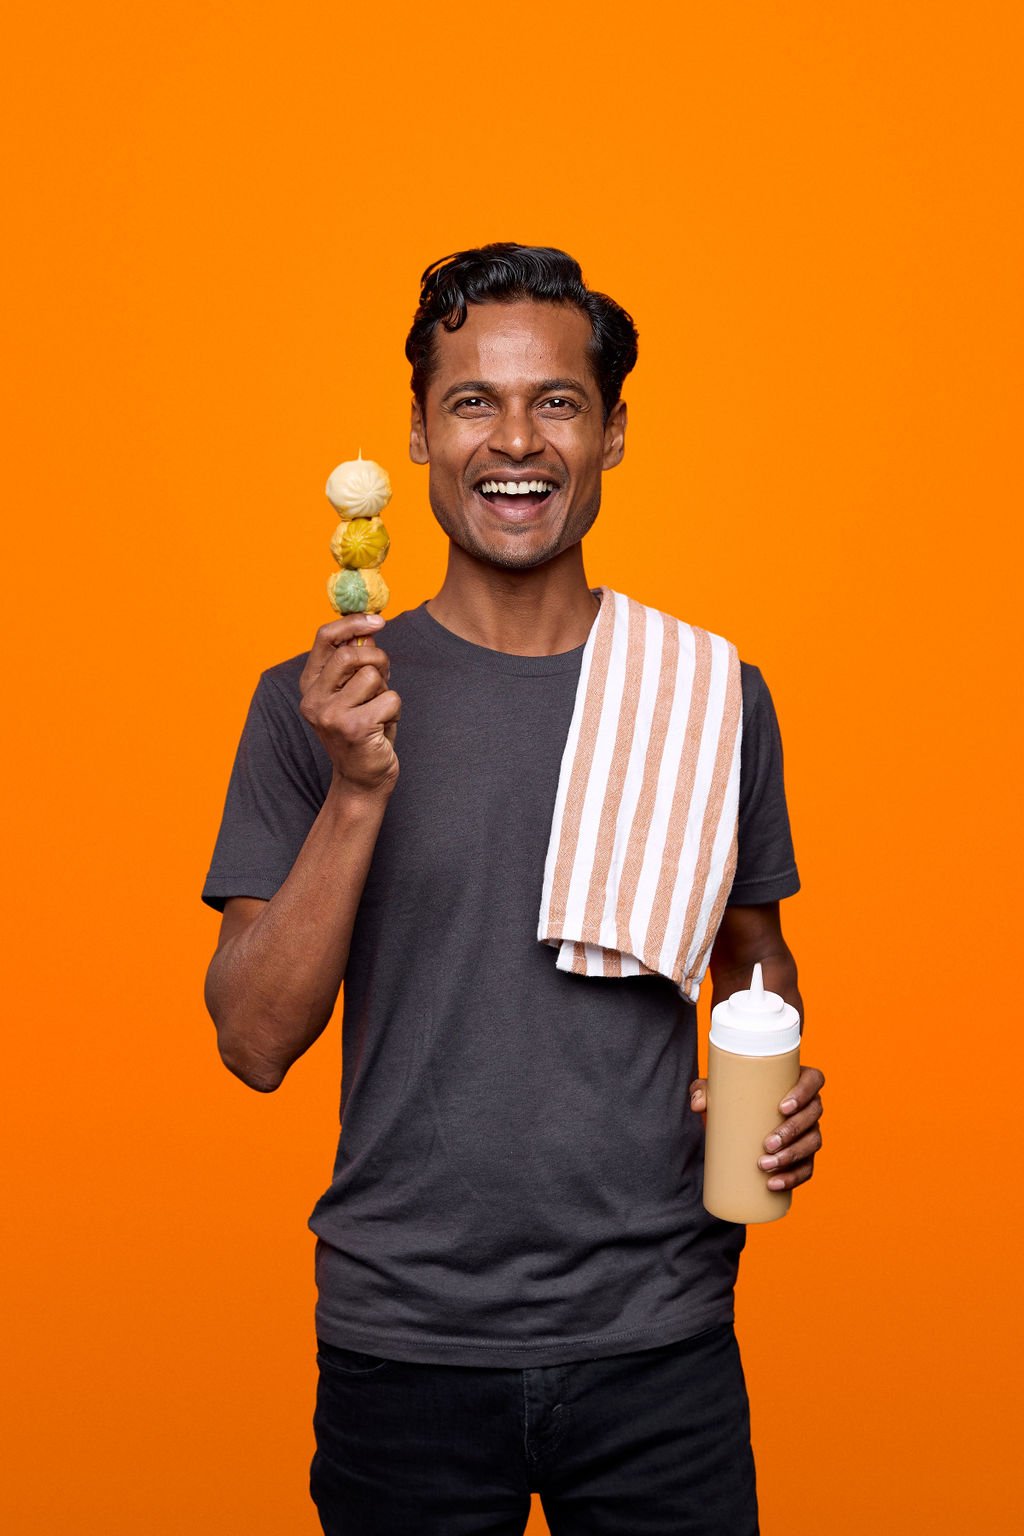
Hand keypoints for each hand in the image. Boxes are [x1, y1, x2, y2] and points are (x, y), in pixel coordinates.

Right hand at [298, 615, 400, 794]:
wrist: (362, 779)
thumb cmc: (362, 731)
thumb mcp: (354, 694)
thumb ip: (356, 664)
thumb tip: (369, 629)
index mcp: (310, 686)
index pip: (324, 638)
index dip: (352, 623)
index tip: (377, 621)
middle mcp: (314, 700)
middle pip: (351, 656)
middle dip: (378, 661)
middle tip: (384, 676)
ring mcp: (331, 715)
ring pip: (373, 677)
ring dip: (386, 691)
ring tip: (379, 711)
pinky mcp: (354, 728)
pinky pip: (390, 699)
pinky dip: (395, 711)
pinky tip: (384, 727)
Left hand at [688, 1064, 825, 1193]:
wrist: (737, 1124)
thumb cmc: (734, 1098)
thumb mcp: (718, 1090)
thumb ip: (703, 1090)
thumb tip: (698, 1104)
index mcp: (797, 1080)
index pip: (814, 1080)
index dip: (804, 1093)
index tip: (782, 1107)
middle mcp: (810, 1105)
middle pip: (813, 1116)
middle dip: (792, 1132)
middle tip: (766, 1144)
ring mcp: (810, 1131)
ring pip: (812, 1143)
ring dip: (792, 1157)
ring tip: (765, 1165)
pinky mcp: (805, 1156)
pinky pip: (807, 1168)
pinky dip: (793, 1178)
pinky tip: (775, 1184)